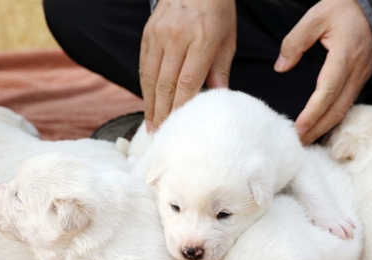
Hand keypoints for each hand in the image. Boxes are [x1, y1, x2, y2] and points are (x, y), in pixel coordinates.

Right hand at [140, 0, 236, 131]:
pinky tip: (148, 103)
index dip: (180, 108)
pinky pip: (144, 66)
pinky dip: (145, 87)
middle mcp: (177, 38)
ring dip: (150, 104)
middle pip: (165, 84)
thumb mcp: (227, 40)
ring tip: (151, 125)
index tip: (178, 127)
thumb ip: (220, 71)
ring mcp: (159, 35)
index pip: (187, 82)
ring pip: (150, 77)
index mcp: (202, 40)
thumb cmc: (217, 12)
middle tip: (160, 134)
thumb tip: (219, 100)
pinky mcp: (148, 33)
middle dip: (162, 113)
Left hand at [274, 0, 371, 144]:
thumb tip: (281, 66)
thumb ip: (295, 41)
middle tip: (298, 143)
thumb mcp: (316, 16)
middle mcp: (356, 71)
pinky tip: (319, 126)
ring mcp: (361, 77)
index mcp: (344, 56)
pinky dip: (333, 118)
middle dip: (317, 129)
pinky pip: (347, 103)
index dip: (313, 113)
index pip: (327, 91)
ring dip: (325, 127)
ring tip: (305, 139)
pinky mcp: (361, 79)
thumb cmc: (344, 9)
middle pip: (337, 109)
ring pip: (343, 109)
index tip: (298, 128)